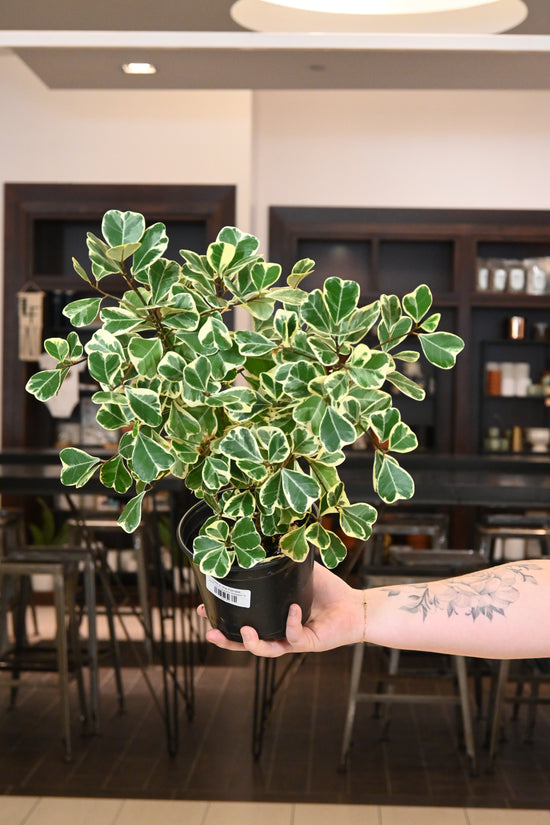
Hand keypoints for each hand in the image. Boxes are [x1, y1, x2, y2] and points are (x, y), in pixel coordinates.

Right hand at [196, 561, 363, 656]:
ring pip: (266, 649)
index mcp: (272, 618)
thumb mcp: (300, 573)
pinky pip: (294, 637)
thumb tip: (265, 537)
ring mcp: (292, 640)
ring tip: (244, 632)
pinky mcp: (309, 643)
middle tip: (210, 630)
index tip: (203, 608)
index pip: (242, 621)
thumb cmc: (328, 591)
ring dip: (251, 643)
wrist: (355, 606)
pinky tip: (291, 610)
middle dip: (227, 640)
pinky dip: (291, 623)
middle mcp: (278, 632)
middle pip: (246, 643)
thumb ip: (283, 561)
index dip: (222, 618)